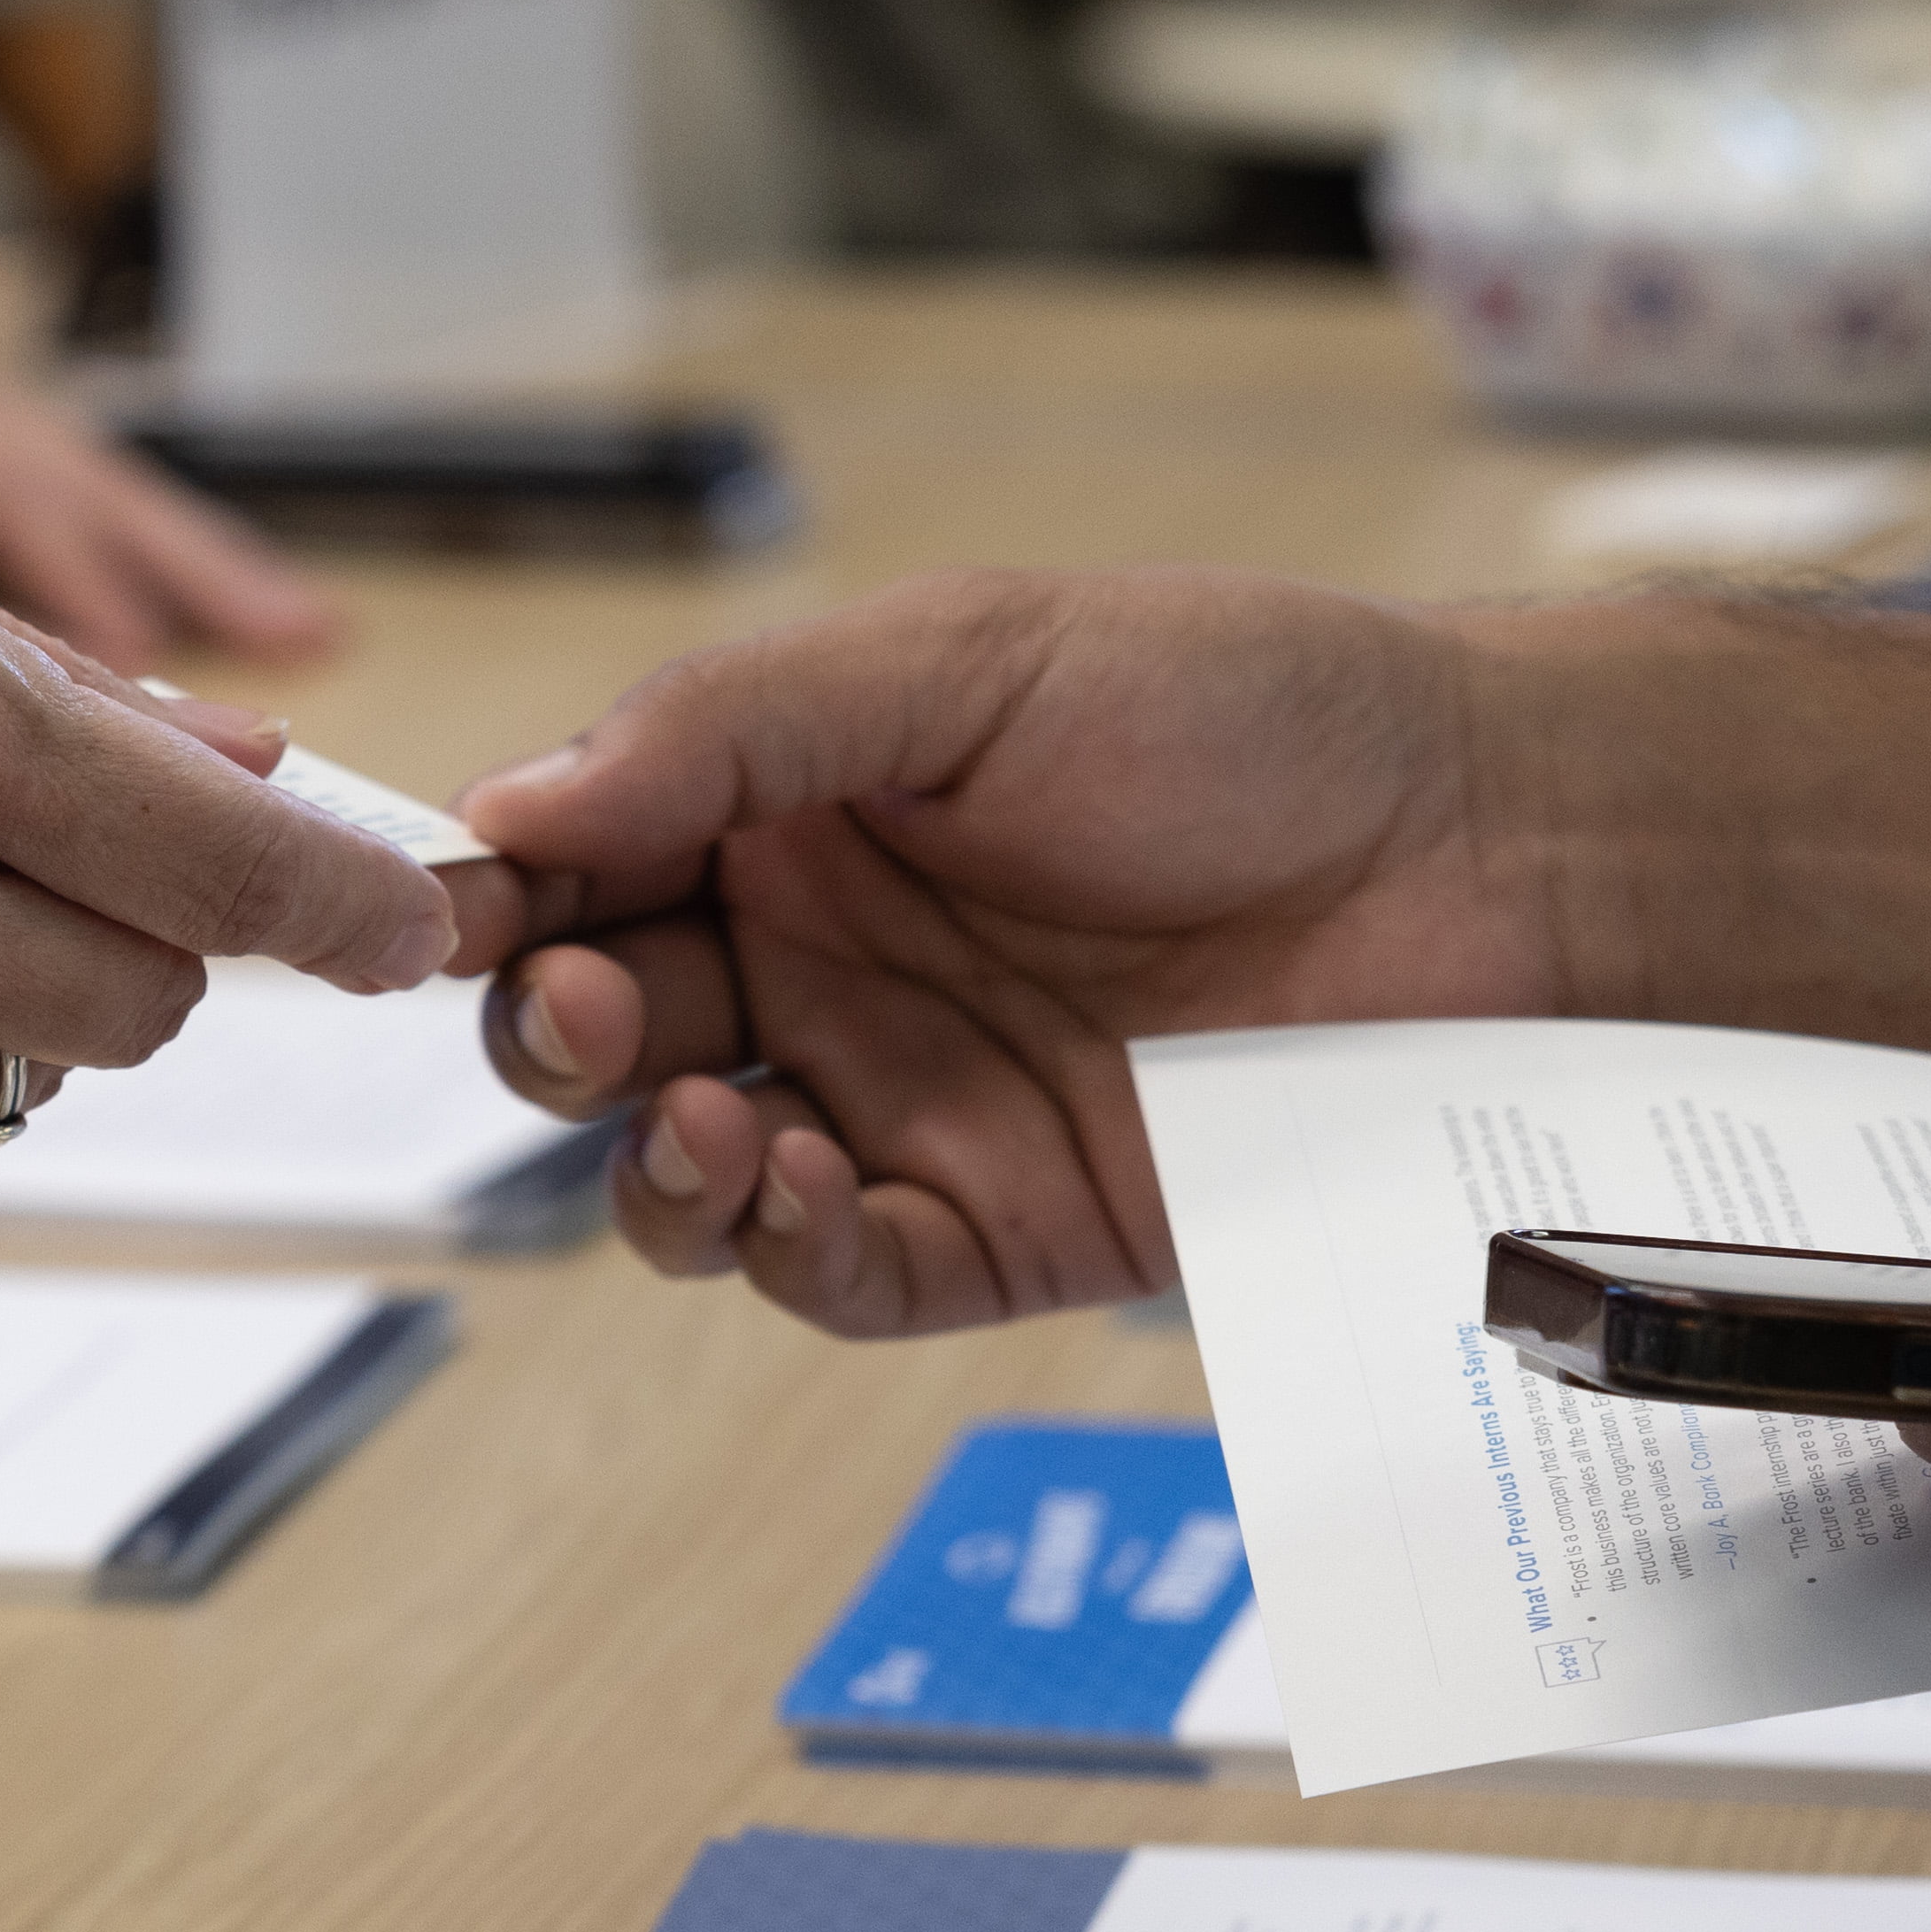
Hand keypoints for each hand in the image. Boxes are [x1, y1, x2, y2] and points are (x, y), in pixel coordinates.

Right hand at [449, 567, 1553, 1332]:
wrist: (1480, 843)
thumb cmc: (1251, 710)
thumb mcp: (965, 658)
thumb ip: (734, 726)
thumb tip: (512, 804)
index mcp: (787, 807)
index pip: (576, 863)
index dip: (491, 892)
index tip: (450, 906)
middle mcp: (822, 960)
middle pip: (602, 1031)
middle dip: (554, 1029)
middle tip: (584, 1006)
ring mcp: (906, 1099)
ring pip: (693, 1177)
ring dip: (655, 1162)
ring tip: (707, 1116)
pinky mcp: (1004, 1221)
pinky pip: (842, 1274)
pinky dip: (786, 1248)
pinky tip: (800, 1185)